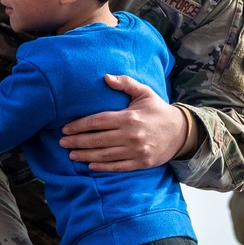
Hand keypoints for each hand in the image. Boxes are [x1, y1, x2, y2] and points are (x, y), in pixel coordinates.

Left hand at [59, 74, 188, 171]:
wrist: (181, 132)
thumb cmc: (158, 110)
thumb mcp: (144, 92)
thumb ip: (125, 83)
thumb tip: (105, 77)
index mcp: (129, 117)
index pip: (98, 121)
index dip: (79, 125)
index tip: (65, 128)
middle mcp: (131, 135)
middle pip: (97, 139)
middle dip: (77, 141)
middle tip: (62, 142)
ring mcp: (136, 151)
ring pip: (104, 155)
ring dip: (85, 155)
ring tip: (71, 154)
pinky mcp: (140, 163)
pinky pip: (117, 167)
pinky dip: (102, 167)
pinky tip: (89, 165)